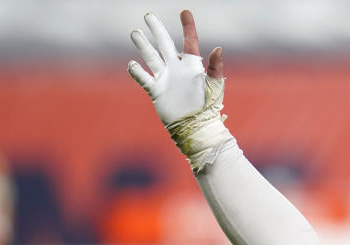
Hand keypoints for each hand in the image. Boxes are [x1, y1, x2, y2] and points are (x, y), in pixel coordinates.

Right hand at [128, 10, 223, 124]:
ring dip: (143, 45)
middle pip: (165, 45)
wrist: (196, 127)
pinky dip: (136, 72)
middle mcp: (177, 70)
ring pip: (151, 57)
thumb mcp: (214, 86)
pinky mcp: (157, 91)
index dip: (188, 27)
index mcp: (192, 66)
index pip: (189, 42)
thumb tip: (218, 48)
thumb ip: (215, 67)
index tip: (185, 12)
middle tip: (149, 16)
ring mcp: (166, 79)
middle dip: (157, 30)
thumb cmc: (209, 108)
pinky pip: (144, 78)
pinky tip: (131, 64)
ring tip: (135, 32)